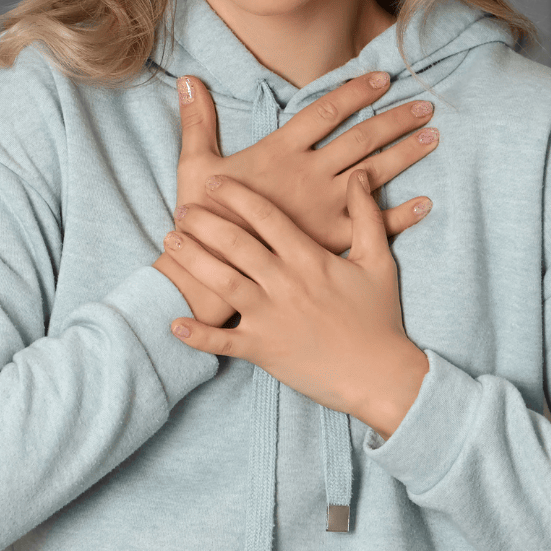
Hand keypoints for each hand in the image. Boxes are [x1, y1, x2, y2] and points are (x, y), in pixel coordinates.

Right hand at [154, 70, 437, 327]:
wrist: (211, 274)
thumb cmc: (203, 220)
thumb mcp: (194, 166)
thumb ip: (197, 121)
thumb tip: (188, 79)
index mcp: (281, 153)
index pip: (325, 112)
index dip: (355, 92)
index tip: (383, 78)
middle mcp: (310, 175)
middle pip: (361, 139)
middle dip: (395, 120)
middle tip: (426, 105)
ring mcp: (324, 208)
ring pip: (375, 175)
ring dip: (406, 154)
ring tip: (433, 137)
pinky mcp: (332, 241)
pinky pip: (373, 227)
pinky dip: (401, 215)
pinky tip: (425, 203)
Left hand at [163, 170, 429, 439]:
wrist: (380, 375)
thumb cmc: (379, 317)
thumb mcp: (378, 260)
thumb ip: (366, 215)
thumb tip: (361, 175)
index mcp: (309, 259)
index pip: (266, 216)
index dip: (237, 195)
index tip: (215, 182)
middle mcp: (284, 283)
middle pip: (235, 244)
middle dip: (204, 222)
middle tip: (181, 207)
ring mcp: (270, 317)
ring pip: (221, 283)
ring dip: (192, 262)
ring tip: (170, 243)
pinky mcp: (262, 350)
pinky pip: (222, 341)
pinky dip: (196, 335)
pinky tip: (173, 323)